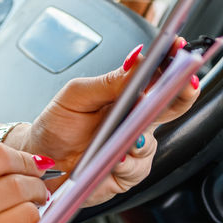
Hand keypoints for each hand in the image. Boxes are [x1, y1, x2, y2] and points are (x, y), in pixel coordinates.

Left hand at [13, 38, 199, 206]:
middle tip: (181, 83)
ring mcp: (134, 149)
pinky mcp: (127, 174)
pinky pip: (137, 169)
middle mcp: (136, 121)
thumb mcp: (78, 95)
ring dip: (140, 137)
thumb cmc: (58, 124)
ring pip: (153, 142)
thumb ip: (109, 82)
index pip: (159, 77)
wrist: (40, 158)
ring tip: (127, 134)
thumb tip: (137, 60)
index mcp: (127, 96)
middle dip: (182, 94)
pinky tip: (114, 157)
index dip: (174, 62)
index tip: (179, 48)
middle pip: (172, 107)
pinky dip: (126, 163)